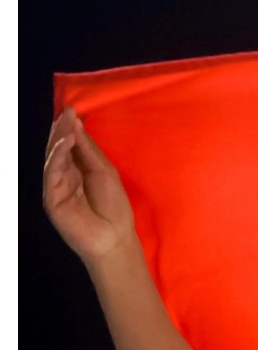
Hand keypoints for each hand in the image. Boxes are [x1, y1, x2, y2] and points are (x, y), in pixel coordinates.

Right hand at [43, 107, 139, 265]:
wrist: (114, 238)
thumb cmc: (114, 206)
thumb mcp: (104, 171)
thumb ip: (89, 150)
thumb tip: (76, 124)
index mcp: (77, 169)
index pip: (70, 145)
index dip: (70, 128)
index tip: (72, 111)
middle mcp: (64, 175)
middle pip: (58, 149)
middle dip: (62, 130)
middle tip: (67, 113)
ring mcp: (56, 186)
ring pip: (53, 158)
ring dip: (59, 140)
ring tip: (66, 123)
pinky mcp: (51, 198)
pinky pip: (52, 173)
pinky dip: (57, 157)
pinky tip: (65, 144)